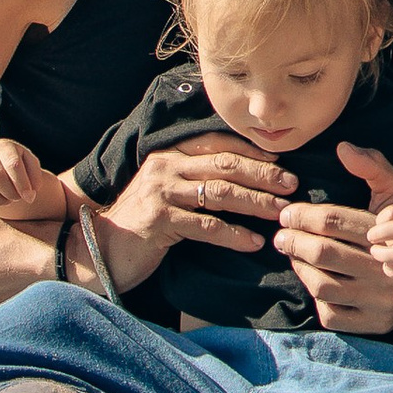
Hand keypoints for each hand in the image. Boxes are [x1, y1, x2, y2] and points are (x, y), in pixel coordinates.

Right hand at [0, 139, 67, 222]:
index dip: (23, 184)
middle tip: (17, 198)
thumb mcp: (30, 166)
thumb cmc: (18, 166)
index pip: (13, 164)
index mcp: (4, 146)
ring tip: (6, 200)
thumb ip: (35, 177)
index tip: (30, 198)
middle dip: (11, 193)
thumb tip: (29, 195)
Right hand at [97, 138, 295, 273]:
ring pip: (220, 192)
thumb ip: (194, 180)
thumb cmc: (141, 223)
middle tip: (291, 184)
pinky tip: (253, 242)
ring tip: (280, 212)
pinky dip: (234, 234)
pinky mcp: (159, 220)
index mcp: (170, 155)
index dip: (252, 151)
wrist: (100, 248)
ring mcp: (162, 192)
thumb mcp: (166, 192)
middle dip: (263, 174)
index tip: (281, 161)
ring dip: (255, 202)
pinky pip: (206, 226)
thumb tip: (241, 180)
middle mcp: (166, 167)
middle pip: (225, 165)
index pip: (218, 144)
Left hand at [272, 147, 392, 334]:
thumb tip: (343, 148)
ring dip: (300, 268)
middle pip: (325, 254)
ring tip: (294, 255)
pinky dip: (316, 298)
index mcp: (390, 235)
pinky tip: (314, 281)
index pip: (336, 222)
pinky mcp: (374, 325)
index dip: (304, 216)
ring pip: (323, 286)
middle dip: (294, 241)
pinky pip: (331, 314)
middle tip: (281, 236)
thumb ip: (372, 166)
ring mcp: (381, 302)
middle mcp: (386, 270)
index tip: (286, 214)